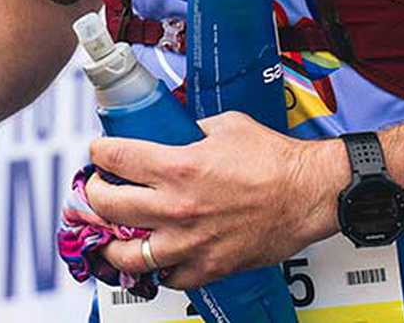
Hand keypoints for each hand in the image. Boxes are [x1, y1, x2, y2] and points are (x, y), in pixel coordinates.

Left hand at [81, 111, 344, 287]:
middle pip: (107, 207)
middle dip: (93, 195)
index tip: (99, 154)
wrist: (310, 193)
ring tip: (108, 234)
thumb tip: (171, 132)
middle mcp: (177, 207)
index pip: (114, 159)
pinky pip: (168, 278)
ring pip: (127, 254)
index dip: (98, 153)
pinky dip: (157, 269)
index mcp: (177, 167)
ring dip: (111, 242)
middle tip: (96, 190)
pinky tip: (155, 256)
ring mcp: (191, 242)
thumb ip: (189, 131)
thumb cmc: (274, 159)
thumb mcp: (223, 126)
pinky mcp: (210, 266)